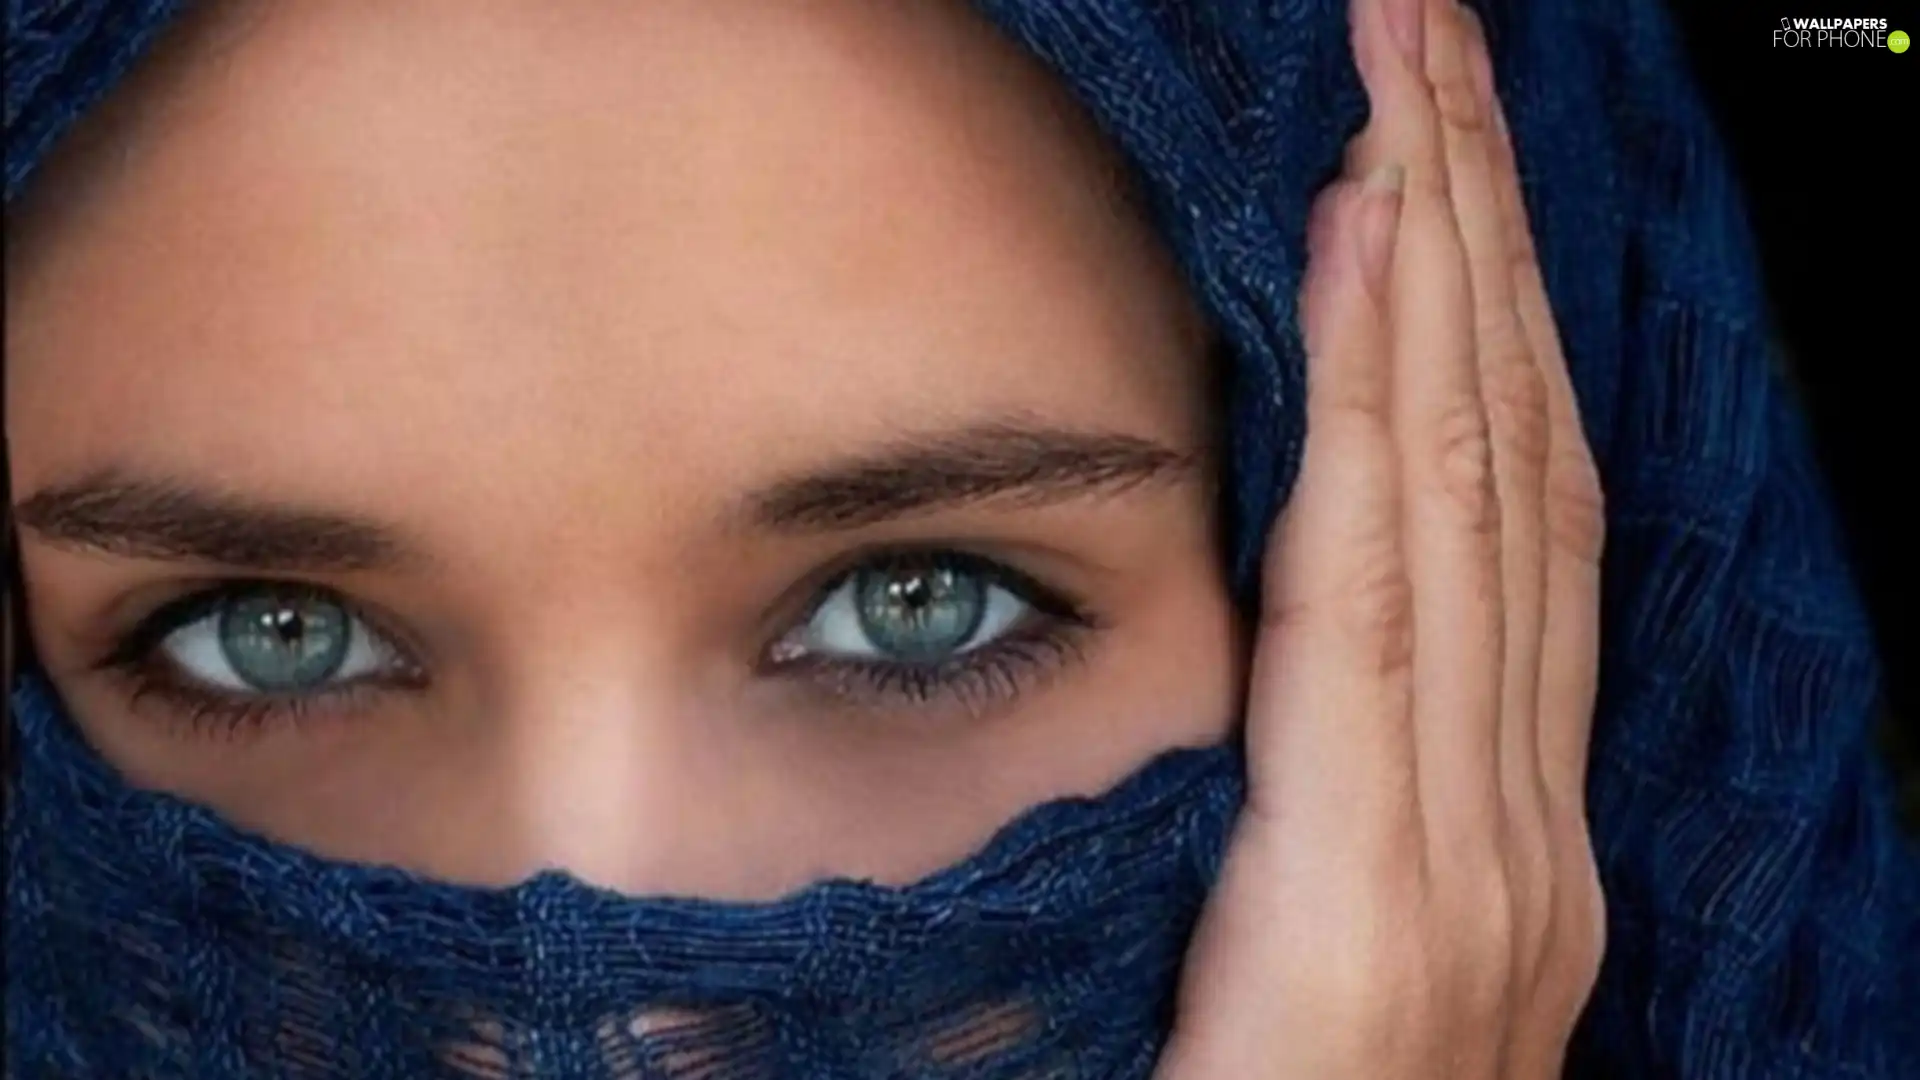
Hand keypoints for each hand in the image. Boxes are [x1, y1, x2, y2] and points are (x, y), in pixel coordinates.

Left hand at [1155, 0, 1606, 1075]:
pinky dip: (1394, 396)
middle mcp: (1517, 806)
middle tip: (1433, 31)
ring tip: (1410, 78)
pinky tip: (1372, 242)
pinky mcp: (1402, 884)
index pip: (1494, 507)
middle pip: (1500, 455)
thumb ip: (1329, 802)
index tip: (1434, 141)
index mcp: (1493, 820)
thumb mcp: (1320, 944)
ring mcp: (1481, 843)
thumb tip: (1282, 641)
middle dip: (1473, 226)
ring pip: (1468, 481)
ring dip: (1442, 261)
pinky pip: (1392, 587)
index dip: (1476, 314)